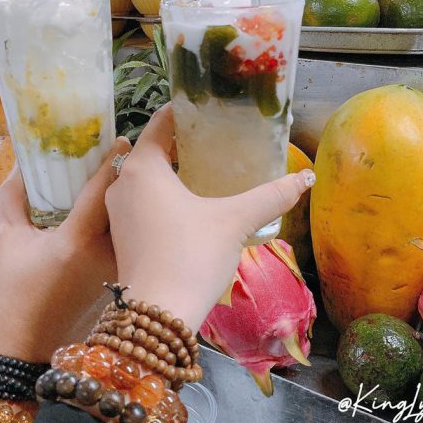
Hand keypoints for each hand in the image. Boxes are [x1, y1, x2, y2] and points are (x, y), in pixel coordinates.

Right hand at [0, 137, 130, 362]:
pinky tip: (114, 209)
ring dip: (128, 198)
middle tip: (119, 151)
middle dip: (125, 175)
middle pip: (124, 202)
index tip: (122, 137)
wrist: (23, 352)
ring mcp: (117, 268)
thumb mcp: (6, 240)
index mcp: (78, 238)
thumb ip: (14, 196)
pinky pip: (127, 239)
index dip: (114, 158)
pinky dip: (124, 221)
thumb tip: (23, 162)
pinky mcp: (119, 280)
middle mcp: (107, 251)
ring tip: (119, 175)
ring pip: (130, 222)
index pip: (105, 187)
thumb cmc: (9, 296)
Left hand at [106, 105, 314, 331]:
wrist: (157, 314)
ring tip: (203, 168)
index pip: (160, 122)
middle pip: (151, 148)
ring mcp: (115, 210)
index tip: (207, 108)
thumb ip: (271, 196)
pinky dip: (159, 192)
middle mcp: (121, 182)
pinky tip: (186, 203)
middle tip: (214, 139)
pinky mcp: (118, 234)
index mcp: (143, 167)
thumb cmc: (192, 255)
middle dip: (180, 142)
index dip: (183, 112)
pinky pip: (138, 198)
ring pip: (143, 175)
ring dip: (169, 169)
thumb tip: (306, 179)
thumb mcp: (234, 221)